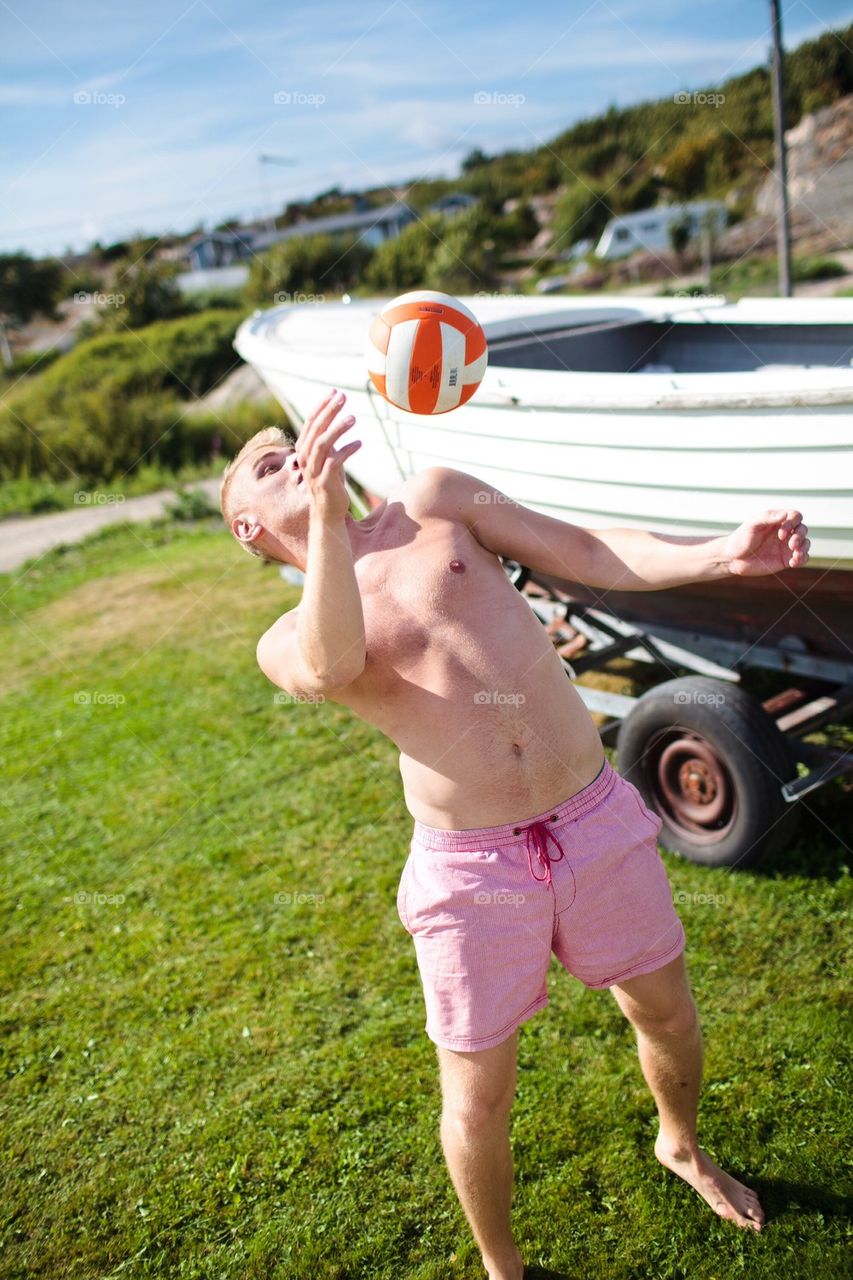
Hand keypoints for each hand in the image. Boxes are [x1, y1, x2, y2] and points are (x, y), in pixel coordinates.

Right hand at [297, 389, 360, 520]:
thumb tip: (337, 417)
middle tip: (344, 398)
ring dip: (337, 429)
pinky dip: (346, 451)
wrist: (328, 513)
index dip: (321, 407)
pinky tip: (359, 443)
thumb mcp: (327, 457)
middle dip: (329, 412)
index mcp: (304, 450)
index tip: (334, 392)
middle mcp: (305, 459)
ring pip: (322, 444)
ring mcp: (313, 472)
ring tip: (353, 418)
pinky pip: (334, 463)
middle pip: (315, 430)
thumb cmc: (330, 482)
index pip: (310, 423)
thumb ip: (328, 440)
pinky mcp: (324, 483)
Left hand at [722, 509, 810, 575]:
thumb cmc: (741, 539)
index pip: (795, 516)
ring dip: (804, 548)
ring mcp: (786, 546)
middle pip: (802, 529)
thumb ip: (767, 518)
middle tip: (791, 545)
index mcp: (777, 521)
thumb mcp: (751, 525)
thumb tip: (785, 514)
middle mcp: (785, 532)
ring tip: (796, 555)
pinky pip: (801, 558)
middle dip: (800, 536)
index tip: (781, 534)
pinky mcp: (785, 559)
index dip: (793, 523)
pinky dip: (802, 559)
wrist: (733, 559)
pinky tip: (793, 562)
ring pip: (805, 544)